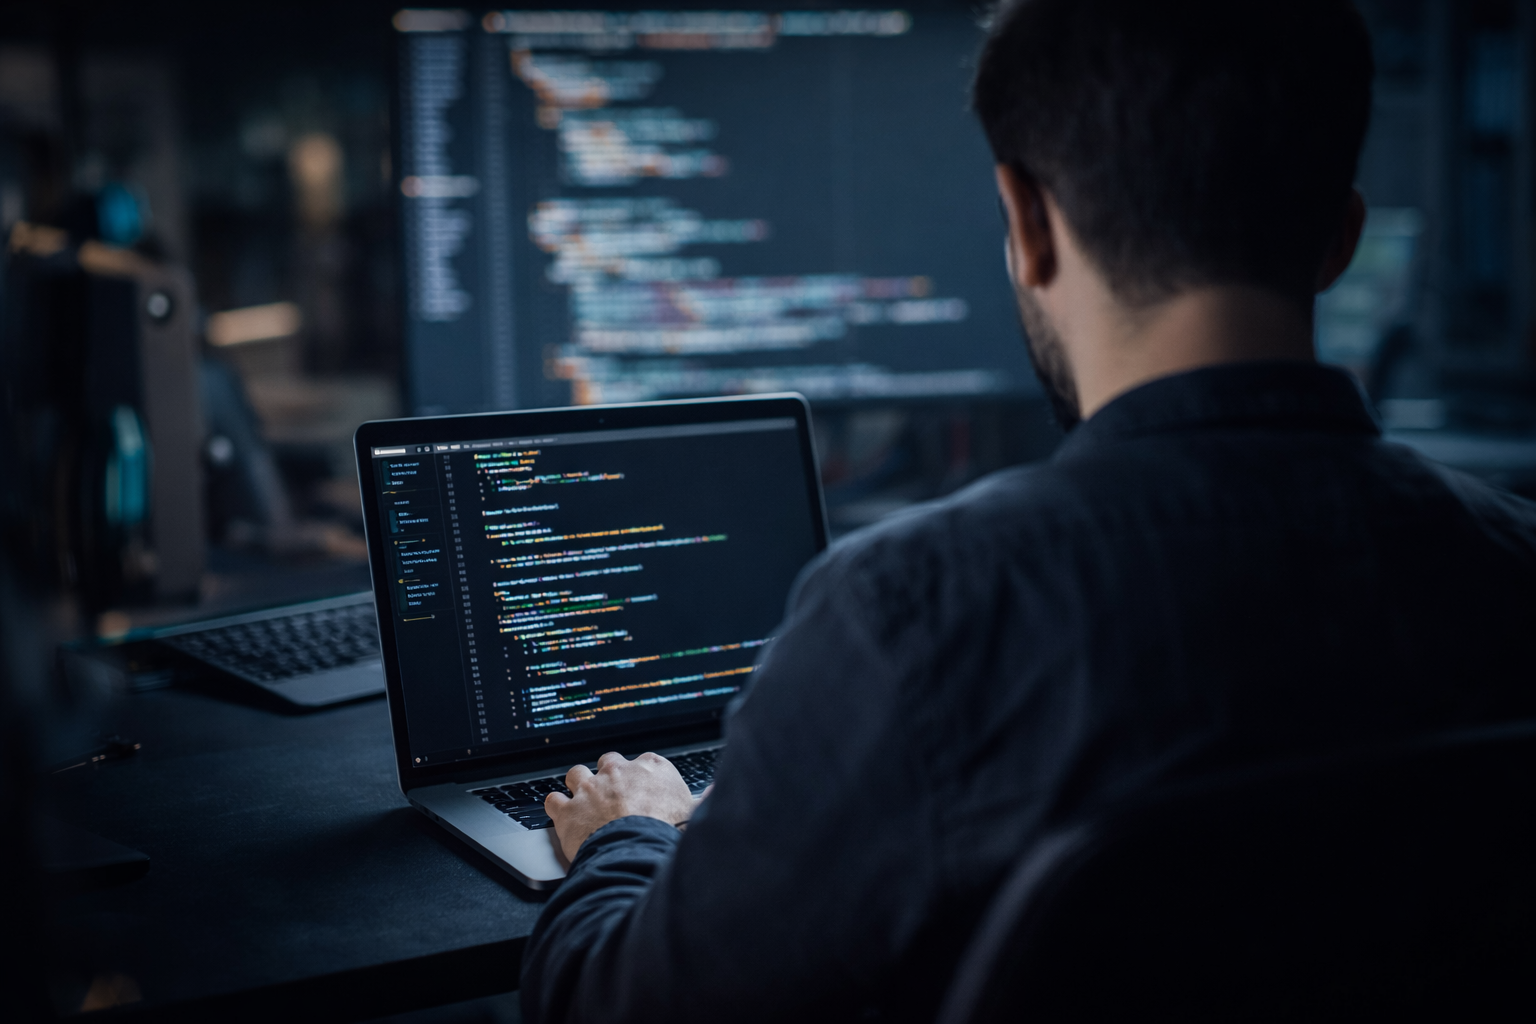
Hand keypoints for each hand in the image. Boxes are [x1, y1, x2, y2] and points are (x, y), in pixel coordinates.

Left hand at [545, 751, 695, 861]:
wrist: (638, 852)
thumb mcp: (696, 813)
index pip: (644, 762)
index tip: (642, 788)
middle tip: (612, 797)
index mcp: (651, 768)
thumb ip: (705, 799)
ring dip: (578, 786)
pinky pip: (554, 800)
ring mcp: (590, 788)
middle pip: (608, 763)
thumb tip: (719, 791)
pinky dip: (557, 807)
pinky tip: (562, 815)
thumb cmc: (669, 834)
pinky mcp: (568, 810)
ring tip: (584, 802)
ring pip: (576, 774)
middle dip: (608, 777)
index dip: (640, 777)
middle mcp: (618, 771)